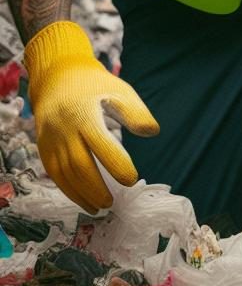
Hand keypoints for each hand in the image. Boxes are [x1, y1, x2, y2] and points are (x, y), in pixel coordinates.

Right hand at [23, 21, 158, 212]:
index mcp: (85, 113)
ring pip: (64, 174)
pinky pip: (55, 174)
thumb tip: (153, 132)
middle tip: (113, 202)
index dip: (116, 163)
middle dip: (96, 187)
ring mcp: (51, 140)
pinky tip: (84, 200)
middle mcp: (64, 129)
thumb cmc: (96, 86)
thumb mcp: (119, 91)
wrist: (58, 78)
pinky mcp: (44, 147)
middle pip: (79, 165)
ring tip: (101, 207)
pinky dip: (69, 190)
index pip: (101, 143)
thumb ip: (135, 112)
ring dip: (81, 194)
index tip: (132, 179)